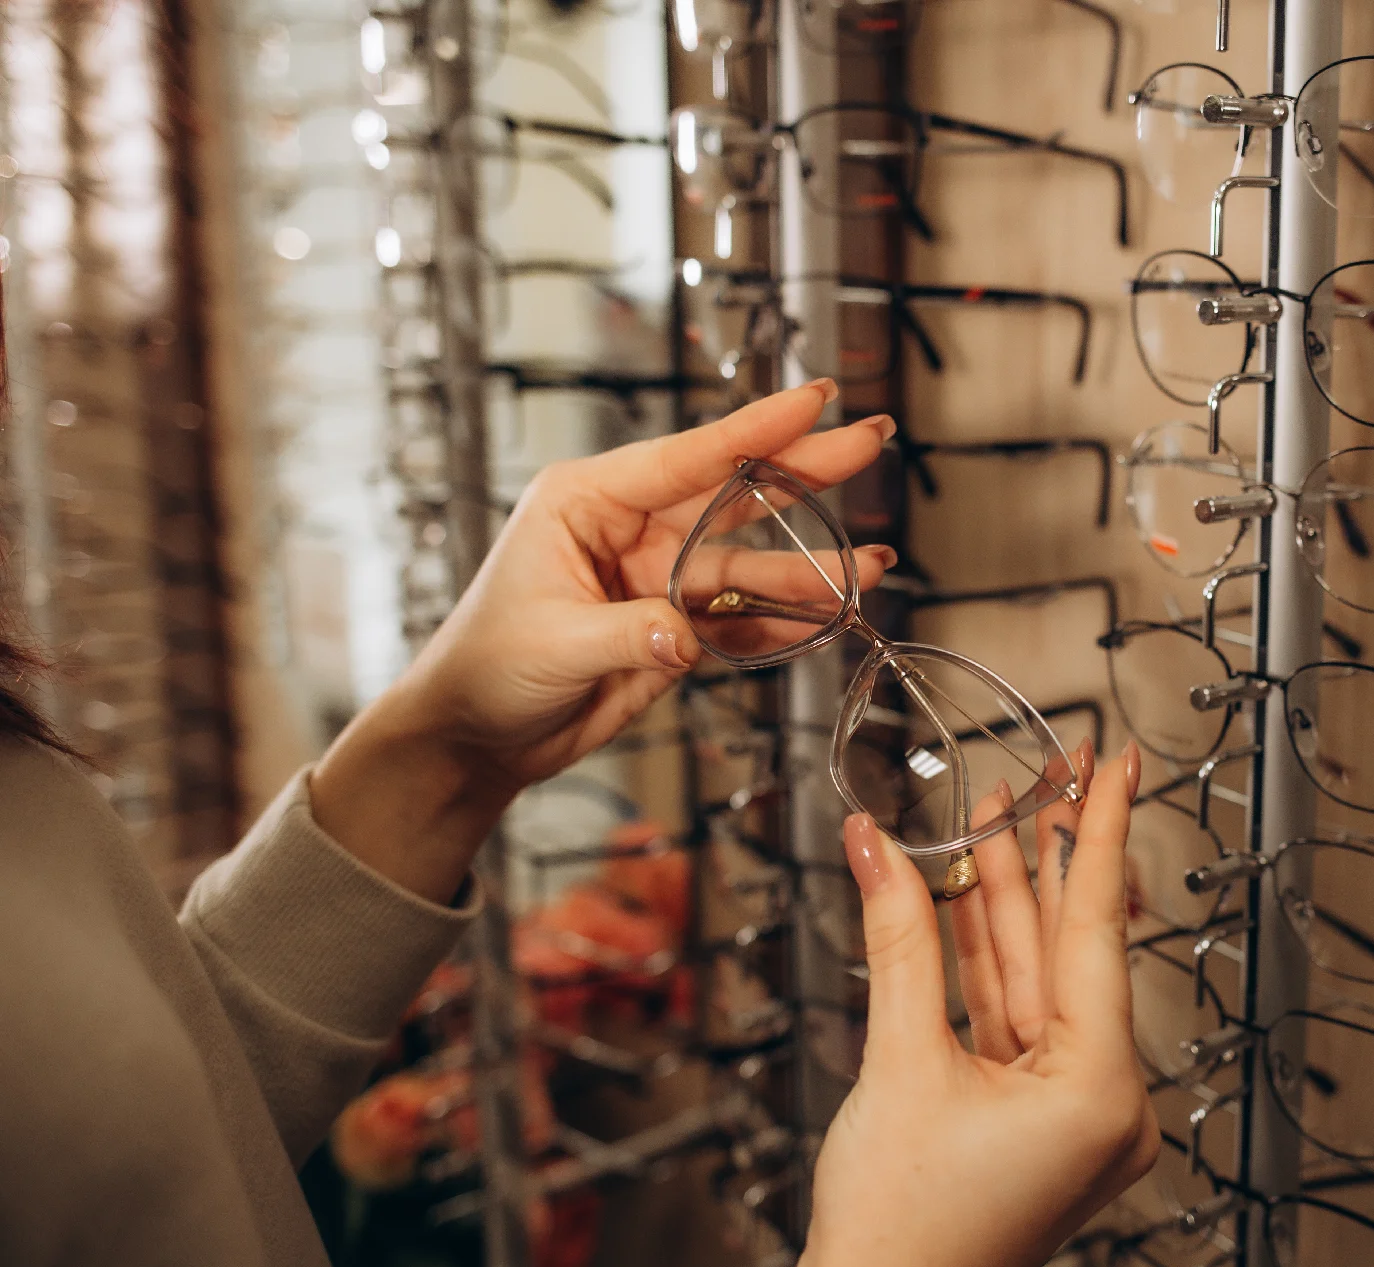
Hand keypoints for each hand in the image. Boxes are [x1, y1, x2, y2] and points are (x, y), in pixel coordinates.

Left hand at [310, 383, 893, 901]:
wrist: (476, 735)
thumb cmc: (486, 667)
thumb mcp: (552, 641)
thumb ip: (628, 633)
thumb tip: (687, 635)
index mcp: (588, 501)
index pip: (687, 456)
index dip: (756, 429)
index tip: (814, 399)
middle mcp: (631, 529)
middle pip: (734, 494)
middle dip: (805, 471)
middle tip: (868, 441)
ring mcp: (659, 578)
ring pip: (750, 565)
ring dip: (811, 569)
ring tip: (872, 568)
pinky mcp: (676, 628)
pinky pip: (742, 621)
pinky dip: (785, 625)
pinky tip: (831, 620)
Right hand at [800, 742, 1157, 1266]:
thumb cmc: (899, 1230)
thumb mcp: (900, 1060)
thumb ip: (897, 940)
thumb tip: (879, 846)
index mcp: (1101, 1093)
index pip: (1099, 931)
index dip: (1103, 833)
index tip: (1120, 766)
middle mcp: (1103, 1104)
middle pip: (1070, 948)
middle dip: (1050, 853)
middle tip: (1057, 766)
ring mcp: (1068, 1112)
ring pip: (1035, 977)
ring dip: (1008, 896)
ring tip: (999, 806)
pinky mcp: (1031, 1118)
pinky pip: (1012, 1014)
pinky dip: (987, 955)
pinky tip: (971, 888)